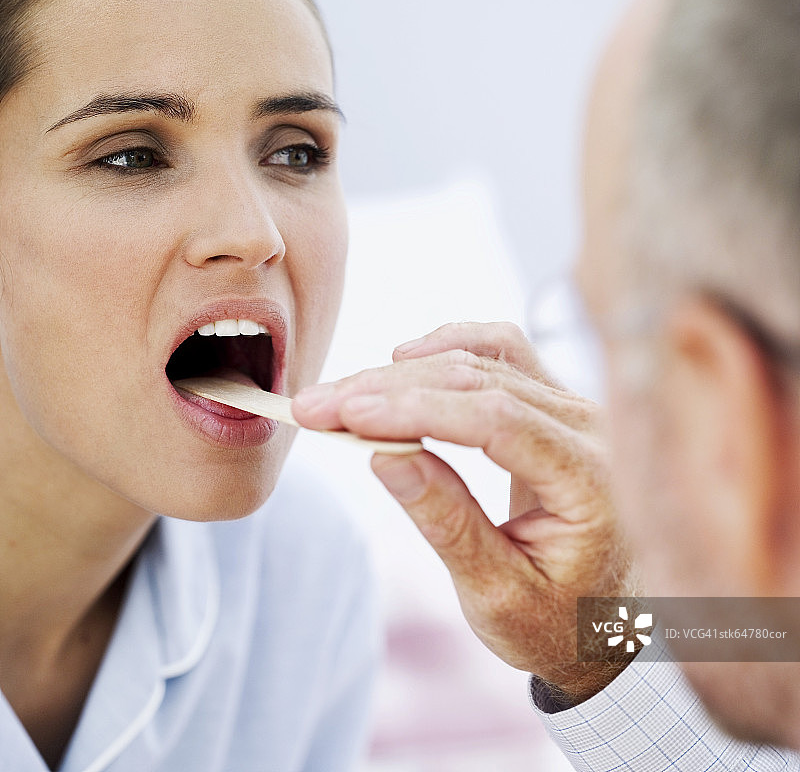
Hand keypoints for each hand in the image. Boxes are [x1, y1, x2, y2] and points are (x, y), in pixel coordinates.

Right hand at [293, 322, 637, 701]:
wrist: (610, 617)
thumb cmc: (561, 619)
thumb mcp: (498, 593)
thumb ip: (447, 523)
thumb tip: (384, 455)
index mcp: (592, 481)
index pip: (496, 421)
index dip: (414, 410)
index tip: (345, 414)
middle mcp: (592, 430)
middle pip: (481, 380)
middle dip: (389, 389)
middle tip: (318, 405)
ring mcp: (577, 410)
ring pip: (484, 360)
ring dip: (407, 371)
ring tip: (346, 394)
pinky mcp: (556, 405)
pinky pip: (503, 352)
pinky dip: (449, 349)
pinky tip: (406, 360)